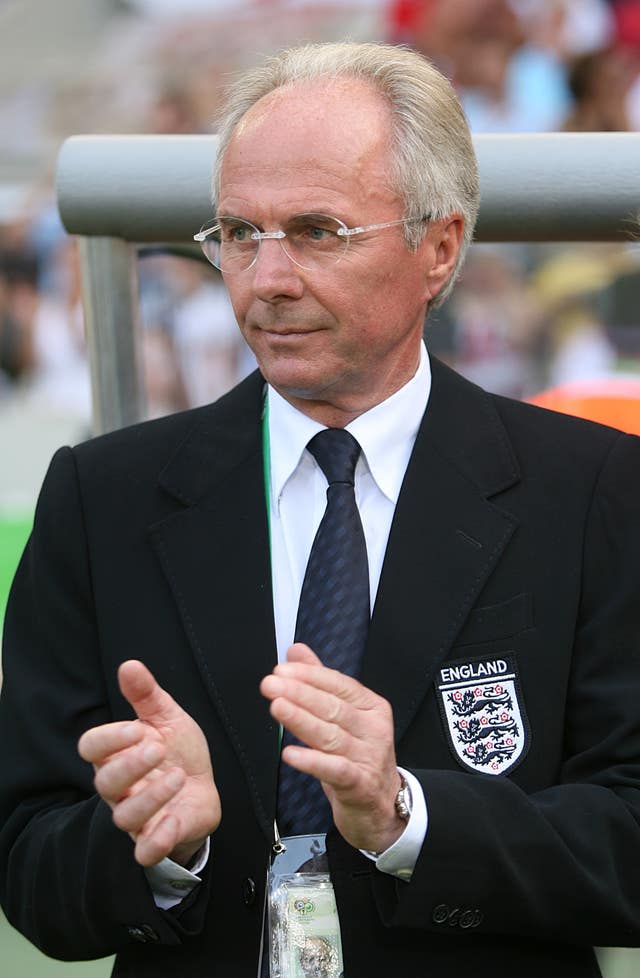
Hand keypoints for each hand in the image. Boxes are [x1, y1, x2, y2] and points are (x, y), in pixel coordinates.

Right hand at [78, 660, 219, 866]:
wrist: (203, 790)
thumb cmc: (179, 753)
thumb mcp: (167, 718)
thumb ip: (146, 695)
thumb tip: (129, 665)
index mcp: (118, 754)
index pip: (91, 748)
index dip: (109, 739)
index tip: (136, 728)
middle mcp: (121, 788)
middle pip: (105, 782)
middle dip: (129, 765)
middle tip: (158, 749)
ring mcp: (138, 816)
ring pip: (124, 816)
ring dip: (151, 797)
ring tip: (178, 777)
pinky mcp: (158, 838)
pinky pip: (145, 850)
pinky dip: (157, 840)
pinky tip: (174, 820)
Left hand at [260, 644, 404, 852]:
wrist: (382, 807)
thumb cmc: (359, 757)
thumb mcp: (345, 716)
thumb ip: (320, 682)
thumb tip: (296, 651)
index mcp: (371, 706)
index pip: (339, 684)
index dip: (310, 676)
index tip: (282, 670)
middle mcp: (373, 729)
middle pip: (333, 708)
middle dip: (299, 694)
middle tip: (271, 684)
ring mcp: (369, 757)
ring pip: (331, 736)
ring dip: (301, 721)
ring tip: (277, 708)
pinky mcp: (360, 784)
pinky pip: (334, 770)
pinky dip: (311, 761)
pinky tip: (290, 753)